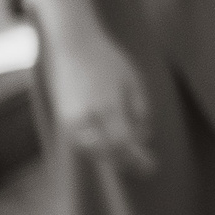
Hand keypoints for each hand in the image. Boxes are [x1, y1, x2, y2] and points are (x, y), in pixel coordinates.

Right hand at [46, 26, 153, 171]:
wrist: (74, 47)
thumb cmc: (109, 61)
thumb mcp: (135, 82)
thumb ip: (140, 111)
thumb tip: (144, 137)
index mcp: (109, 108)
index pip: (124, 145)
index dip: (137, 159)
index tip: (152, 167)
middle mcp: (87, 118)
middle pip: (108, 153)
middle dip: (127, 162)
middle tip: (146, 166)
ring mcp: (72, 120)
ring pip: (93, 151)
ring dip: (112, 157)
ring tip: (130, 156)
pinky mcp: (63, 119)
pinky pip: (81, 143)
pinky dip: (96, 149)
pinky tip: (110, 146)